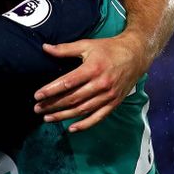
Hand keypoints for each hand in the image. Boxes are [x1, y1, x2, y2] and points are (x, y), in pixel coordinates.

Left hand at [33, 33, 147, 131]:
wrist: (136, 55)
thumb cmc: (109, 49)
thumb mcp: (87, 45)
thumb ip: (65, 49)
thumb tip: (44, 48)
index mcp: (92, 69)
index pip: (67, 82)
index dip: (51, 90)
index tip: (37, 96)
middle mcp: (101, 84)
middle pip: (73, 98)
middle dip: (53, 105)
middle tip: (37, 109)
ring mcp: (109, 95)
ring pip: (83, 109)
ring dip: (64, 116)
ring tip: (47, 118)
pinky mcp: (114, 103)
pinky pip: (98, 117)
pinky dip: (85, 124)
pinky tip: (71, 128)